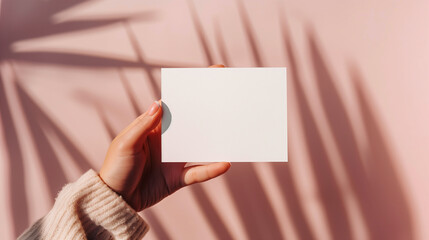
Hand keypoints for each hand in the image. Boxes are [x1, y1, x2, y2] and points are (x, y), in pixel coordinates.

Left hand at [99, 65, 230, 211]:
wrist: (115, 200)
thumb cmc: (115, 168)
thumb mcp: (126, 143)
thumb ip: (144, 124)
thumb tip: (159, 102)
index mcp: (152, 128)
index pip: (173, 106)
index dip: (188, 93)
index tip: (207, 78)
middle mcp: (166, 141)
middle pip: (191, 123)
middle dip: (208, 112)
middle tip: (228, 100)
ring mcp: (173, 159)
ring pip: (199, 146)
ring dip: (214, 140)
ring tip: (232, 130)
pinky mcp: (177, 178)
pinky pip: (198, 172)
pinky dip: (211, 170)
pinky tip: (225, 164)